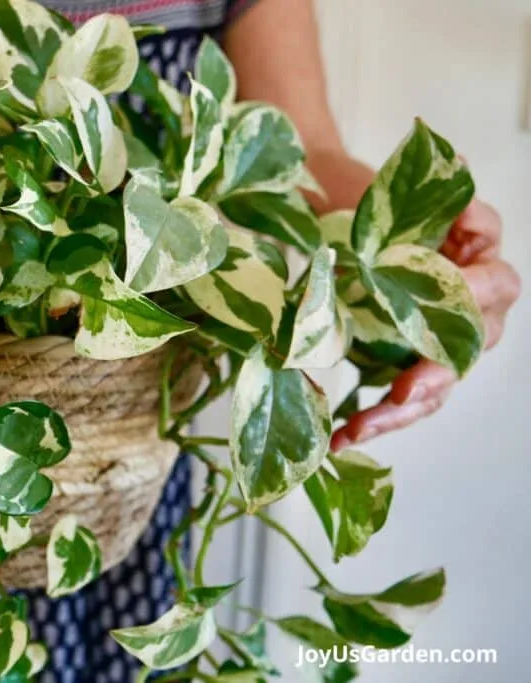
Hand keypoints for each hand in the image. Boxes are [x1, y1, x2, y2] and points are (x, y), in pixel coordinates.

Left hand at [331, 199, 520, 450]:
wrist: (324, 200)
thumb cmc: (363, 193)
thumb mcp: (395, 188)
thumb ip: (432, 190)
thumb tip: (456, 170)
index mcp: (473, 257)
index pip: (493, 282)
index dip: (475, 296)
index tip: (449, 303)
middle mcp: (466, 301)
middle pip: (470, 346)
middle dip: (436, 373)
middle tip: (401, 393)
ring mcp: (436, 335)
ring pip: (439, 382)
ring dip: (401, 410)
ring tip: (360, 429)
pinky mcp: (403, 359)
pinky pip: (401, 398)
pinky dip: (375, 418)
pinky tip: (342, 435)